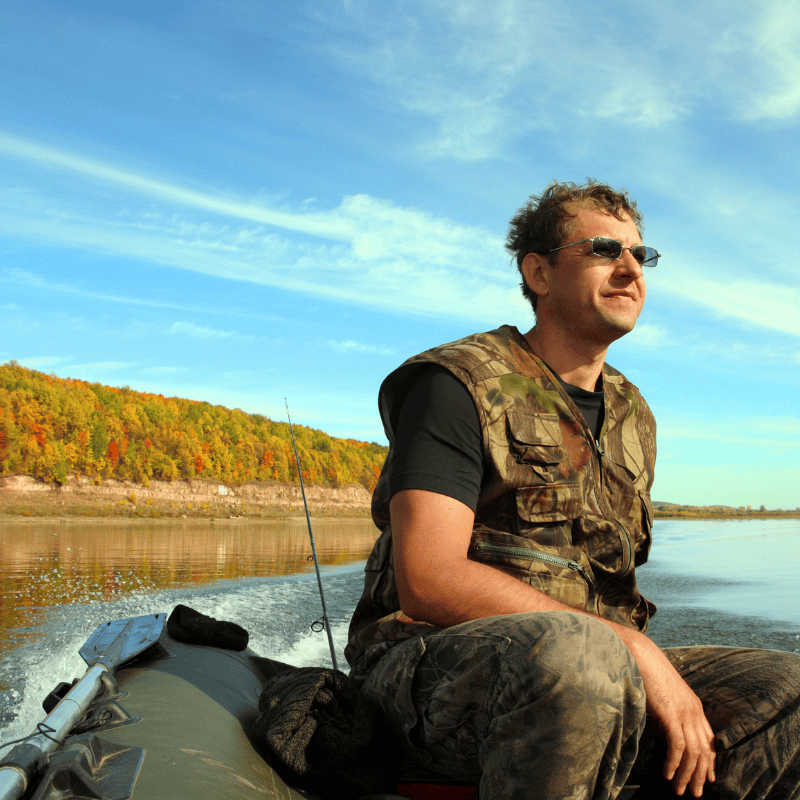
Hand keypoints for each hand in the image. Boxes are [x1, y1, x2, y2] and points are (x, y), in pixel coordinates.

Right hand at [625, 634, 715, 796]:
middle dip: (700, 775)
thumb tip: (665, 732)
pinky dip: (674, 763)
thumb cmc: (646, 672)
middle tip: (695, 793)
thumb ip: (668, 713)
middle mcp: (694, 711)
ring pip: (694, 753)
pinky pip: (678, 746)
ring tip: (679, 790)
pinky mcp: (671, 714)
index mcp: (694, 706)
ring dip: (686, 775)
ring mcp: (684, 713)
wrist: (640, 654)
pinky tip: (667, 774)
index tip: (707, 778)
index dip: (710, 761)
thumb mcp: (663, 696)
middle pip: (705, 751)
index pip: (709, 740)